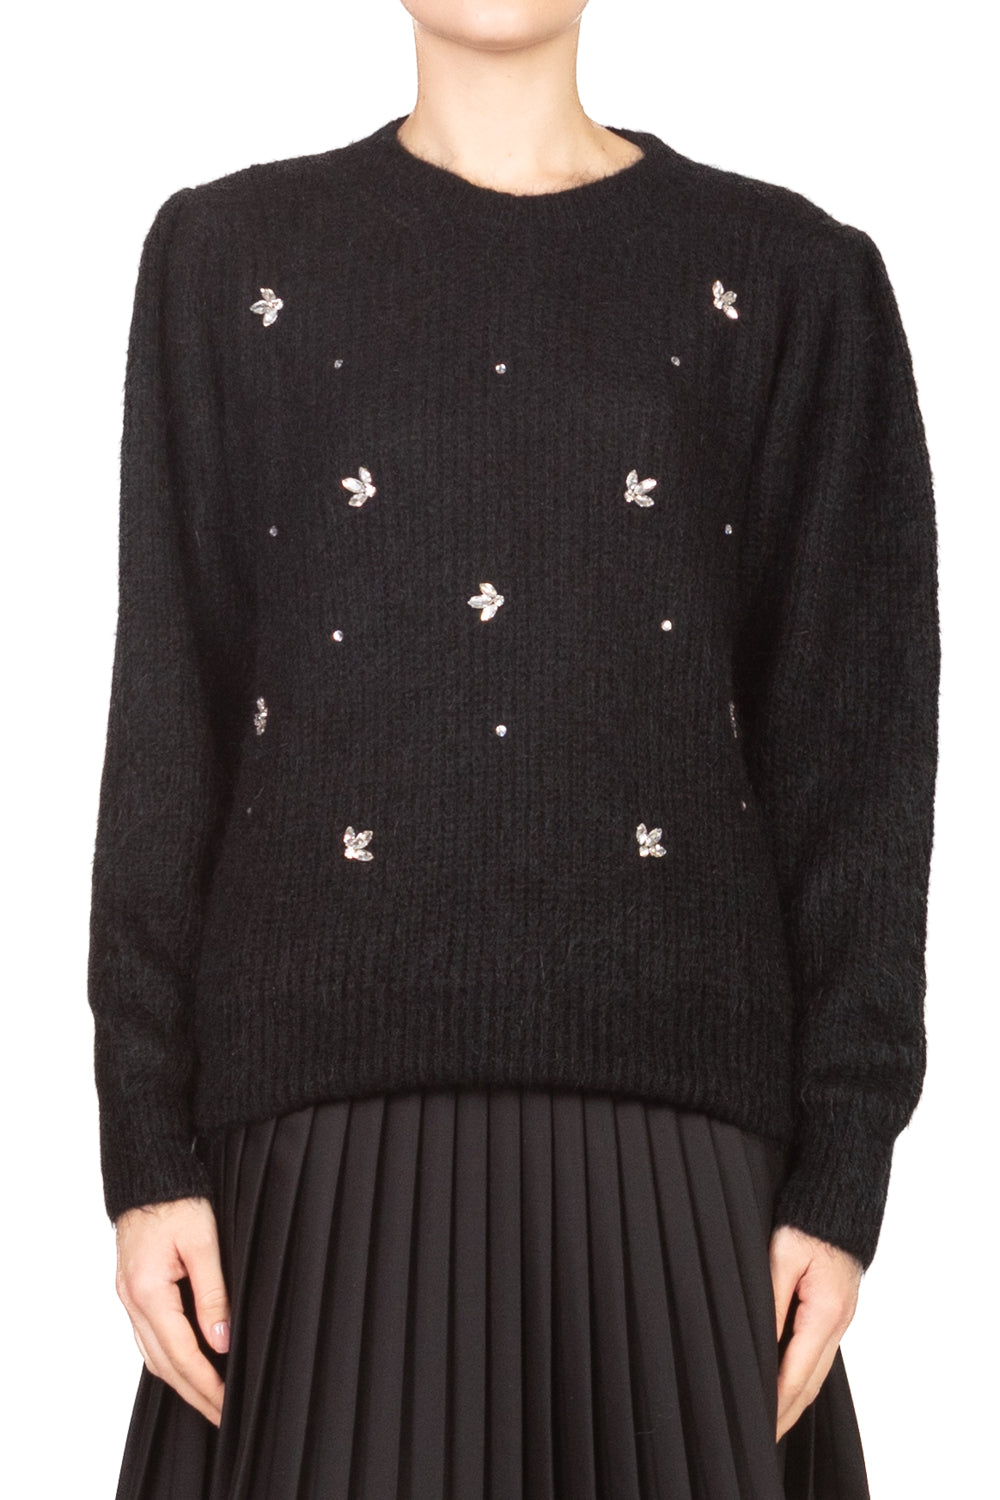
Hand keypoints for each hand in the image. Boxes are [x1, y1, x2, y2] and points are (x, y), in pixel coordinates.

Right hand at [115, 1196, 230, 1426]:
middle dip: (194, 1393)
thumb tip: (221, 1340)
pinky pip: (148, 1337)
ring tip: (209, 1399)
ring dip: (180, 1380)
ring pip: (152, 1354)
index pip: (180, 1353)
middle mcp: (132, 1300)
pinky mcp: (133, 1290)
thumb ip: (212, 1292)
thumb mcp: (204, 1242)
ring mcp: (128, 1297)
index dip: (206, 1383)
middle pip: (162, 1363)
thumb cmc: (178, 1199)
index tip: (228, 1405)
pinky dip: (168, 1357)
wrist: (148, 1173)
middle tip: (223, 1416)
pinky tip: (187, 1364)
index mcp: (148, 1290)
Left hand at [769, 1224, 862, 1442]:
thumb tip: (757, 1344)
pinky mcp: (836, 1311)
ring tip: (770, 1422)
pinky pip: (818, 1354)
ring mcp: (841, 1319)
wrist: (840, 1197)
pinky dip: (802, 1376)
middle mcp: (837, 1323)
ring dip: (794, 1399)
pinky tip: (786, 1384)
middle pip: (809, 1382)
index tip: (757, 1426)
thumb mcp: (780, 1257)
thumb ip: (770, 1301)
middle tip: (759, 1439)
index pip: (795, 1373)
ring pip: (816, 1372)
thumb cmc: (806, 1221)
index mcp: (824, 1313)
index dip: (775, 1404)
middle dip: (785, 1413)